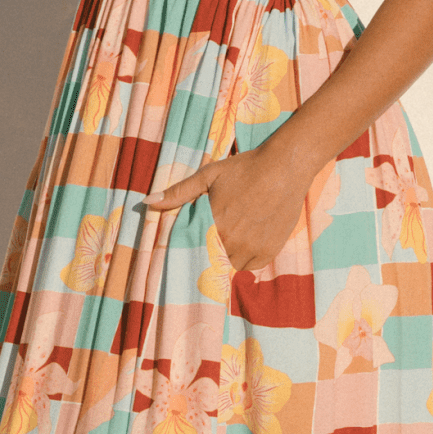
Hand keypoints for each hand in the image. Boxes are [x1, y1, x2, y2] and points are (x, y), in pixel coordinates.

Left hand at [147, 142, 310, 274]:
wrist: (285, 167)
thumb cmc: (245, 168)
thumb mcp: (208, 175)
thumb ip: (178, 193)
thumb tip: (147, 202)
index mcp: (213, 223)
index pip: (192, 249)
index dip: (189, 248)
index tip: (188, 245)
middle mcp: (233, 241)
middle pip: (211, 260)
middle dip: (207, 252)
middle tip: (210, 239)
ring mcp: (253, 248)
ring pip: (230, 266)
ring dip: (226, 257)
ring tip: (227, 239)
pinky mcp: (270, 251)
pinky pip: (251, 267)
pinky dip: (245, 259)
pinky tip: (244, 242)